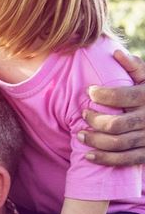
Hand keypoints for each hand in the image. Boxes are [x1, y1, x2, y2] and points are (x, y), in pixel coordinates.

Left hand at [81, 50, 144, 165]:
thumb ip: (135, 67)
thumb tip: (116, 52)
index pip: (125, 96)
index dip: (104, 94)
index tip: (89, 91)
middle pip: (116, 124)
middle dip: (95, 119)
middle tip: (83, 113)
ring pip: (117, 143)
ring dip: (94, 140)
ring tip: (79, 134)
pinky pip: (124, 160)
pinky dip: (104, 159)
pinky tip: (87, 155)